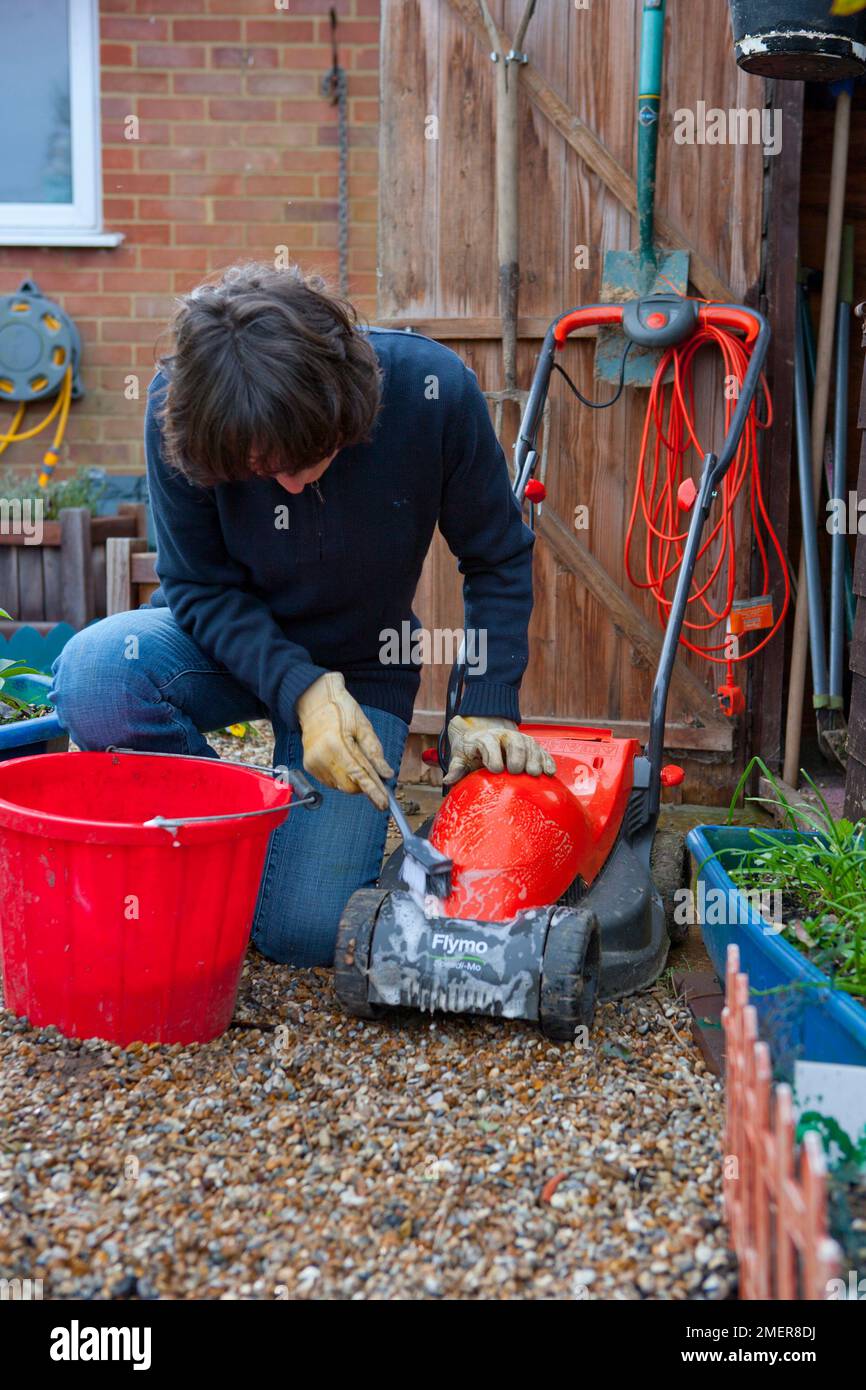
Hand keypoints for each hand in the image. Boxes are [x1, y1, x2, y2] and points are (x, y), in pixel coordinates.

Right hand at [295, 672, 392, 809]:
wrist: (315, 703)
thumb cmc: (343, 712)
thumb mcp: (364, 727)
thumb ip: (375, 752)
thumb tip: (387, 775)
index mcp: (337, 744)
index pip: (359, 775)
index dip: (373, 791)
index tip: (384, 804)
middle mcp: (322, 756)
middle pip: (349, 787)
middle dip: (364, 787)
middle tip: (375, 779)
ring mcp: (313, 763)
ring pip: (340, 786)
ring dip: (353, 781)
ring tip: (353, 758)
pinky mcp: (309, 767)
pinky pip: (331, 782)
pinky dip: (342, 776)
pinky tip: (342, 760)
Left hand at [443, 715, 555, 784]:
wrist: (483, 731)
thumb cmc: (472, 750)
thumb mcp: (461, 756)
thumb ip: (456, 768)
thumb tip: (447, 781)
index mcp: (485, 739)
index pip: (490, 744)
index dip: (493, 756)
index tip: (496, 770)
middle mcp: (504, 736)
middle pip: (514, 742)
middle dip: (517, 756)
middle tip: (517, 771)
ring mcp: (520, 739)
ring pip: (530, 745)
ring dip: (534, 759)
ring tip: (534, 774)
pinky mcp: (532, 746)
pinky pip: (542, 751)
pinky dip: (547, 760)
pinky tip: (549, 772)